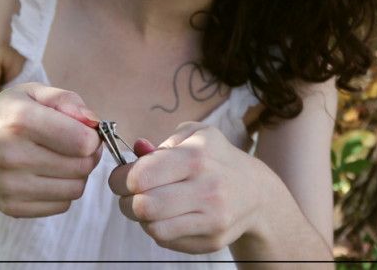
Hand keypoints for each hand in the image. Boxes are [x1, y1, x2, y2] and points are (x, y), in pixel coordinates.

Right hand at [0, 82, 102, 217]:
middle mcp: (12, 154)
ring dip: (77, 175)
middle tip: (76, 146)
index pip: (82, 141)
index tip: (84, 132)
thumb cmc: (6, 117)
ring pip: (75, 188)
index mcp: (20, 119)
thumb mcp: (31, 93)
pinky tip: (48, 176)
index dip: (92, 137)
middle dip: (88, 155)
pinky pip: (62, 205)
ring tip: (62, 160)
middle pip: (82, 166)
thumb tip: (93, 123)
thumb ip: (67, 100)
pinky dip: (63, 191)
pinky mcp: (11, 207)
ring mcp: (9, 185)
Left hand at [109, 122, 260, 253]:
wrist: (256, 192)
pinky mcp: (212, 240)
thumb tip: (138, 148)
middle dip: (126, 201)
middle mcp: (208, 188)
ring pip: (153, 228)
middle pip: (143, 206)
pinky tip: (169, 216)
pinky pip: (167, 240)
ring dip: (142, 218)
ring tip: (150, 205)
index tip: (121, 178)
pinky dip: (159, 229)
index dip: (121, 179)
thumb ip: (163, 141)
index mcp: (198, 156)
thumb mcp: (196, 135)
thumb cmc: (216, 158)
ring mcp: (212, 218)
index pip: (141, 176)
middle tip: (130, 195)